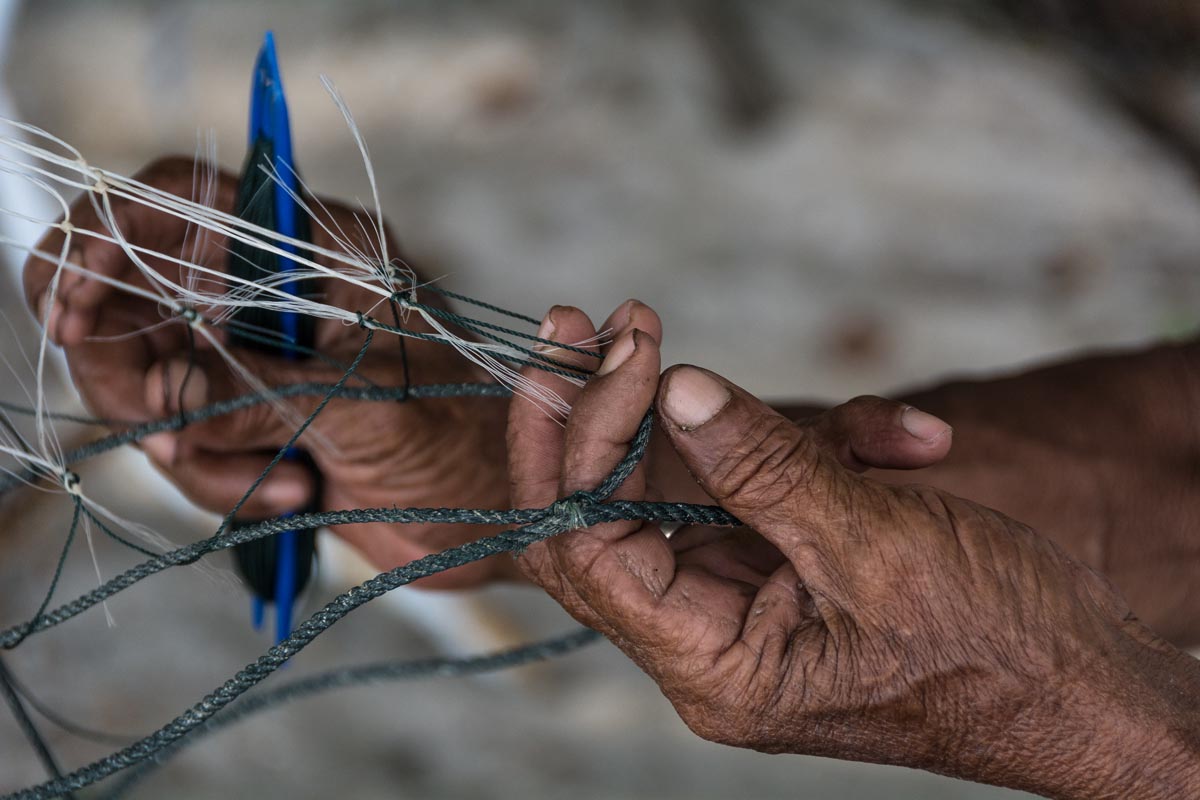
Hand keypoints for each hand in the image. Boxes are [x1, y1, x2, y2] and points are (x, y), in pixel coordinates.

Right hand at [23, 157, 508, 586]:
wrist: (506, 517)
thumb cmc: (470, 440)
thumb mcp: (364, 404)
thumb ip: (259, 387)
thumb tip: (164, 377)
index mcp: (315, 249)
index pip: (181, 200)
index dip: (110, 236)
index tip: (71, 302)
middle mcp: (275, 293)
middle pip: (138, 293)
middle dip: (130, 365)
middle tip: (157, 421)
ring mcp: (259, 357)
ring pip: (153, 380)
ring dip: (194, 443)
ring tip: (274, 478)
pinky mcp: (254, 419)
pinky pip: (187, 443)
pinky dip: (223, 480)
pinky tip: (297, 495)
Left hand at [506, 306, 1199, 798]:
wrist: (1086, 687)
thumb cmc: (999, 643)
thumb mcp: (875, 547)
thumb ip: (765, 467)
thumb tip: (671, 389)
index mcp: (713, 664)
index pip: (585, 546)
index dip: (575, 443)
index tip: (596, 351)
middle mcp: (711, 642)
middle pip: (603, 517)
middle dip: (598, 413)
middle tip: (592, 319)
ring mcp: (745, 605)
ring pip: (680, 494)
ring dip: (702, 416)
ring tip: (686, 341)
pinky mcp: (786, 572)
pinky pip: (759, 493)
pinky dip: (807, 445)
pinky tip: (900, 438)